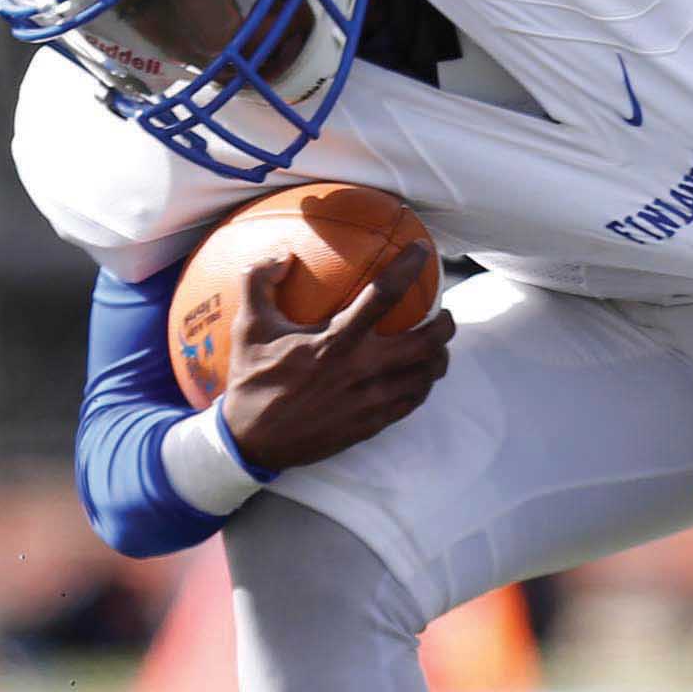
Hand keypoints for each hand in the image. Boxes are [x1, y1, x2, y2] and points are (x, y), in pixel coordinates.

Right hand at [221, 243, 454, 470]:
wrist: (252, 440)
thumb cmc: (252, 379)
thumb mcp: (248, 326)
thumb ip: (258, 281)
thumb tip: (284, 255)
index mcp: (333, 341)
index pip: (383, 295)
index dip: (408, 268)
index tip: (421, 251)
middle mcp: (360, 370)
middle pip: (426, 342)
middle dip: (444, 324)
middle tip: (443, 313)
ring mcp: (370, 401)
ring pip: (426, 374)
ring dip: (439, 356)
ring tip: (436, 345)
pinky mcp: (372, 424)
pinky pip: (413, 401)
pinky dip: (423, 384)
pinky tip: (418, 375)